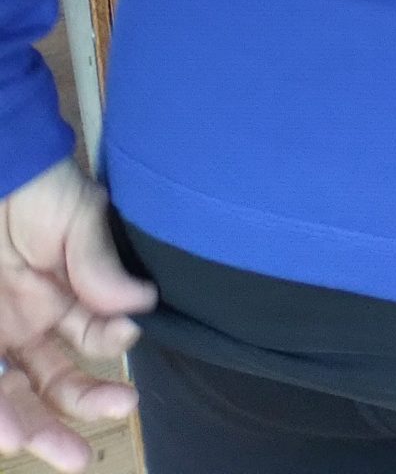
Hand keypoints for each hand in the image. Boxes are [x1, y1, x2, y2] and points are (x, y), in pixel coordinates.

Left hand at [0, 159, 153, 472]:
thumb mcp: (78, 218)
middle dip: (76, 415)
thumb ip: (102, 264)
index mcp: (67, 297)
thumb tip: (143, 304)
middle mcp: (32, 324)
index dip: (109, 344)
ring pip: (17, 396)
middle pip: (55, 385)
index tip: (126, 334)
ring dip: (33, 430)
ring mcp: (1, 332)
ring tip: (48, 452)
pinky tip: (8, 432)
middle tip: (89, 448)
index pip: (93, 339)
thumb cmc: (36, 187)